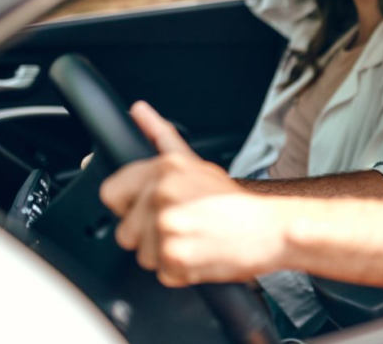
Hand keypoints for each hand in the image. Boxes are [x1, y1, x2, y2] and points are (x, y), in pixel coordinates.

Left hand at [100, 101, 283, 286]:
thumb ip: (160, 137)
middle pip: (125, 231)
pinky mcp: (175, 256)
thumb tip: (138, 110)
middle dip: (151, 236)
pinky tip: (201, 254)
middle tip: (184, 226)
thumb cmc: (235, 201)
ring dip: (166, 255)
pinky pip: (161, 273)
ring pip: (142, 255)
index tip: (151, 209)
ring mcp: (167, 225)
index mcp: (164, 168)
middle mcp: (162, 193)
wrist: (272, 228)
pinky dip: (181, 272)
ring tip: (195, 240)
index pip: (110, 193)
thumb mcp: (195, 163)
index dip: (129, 206)